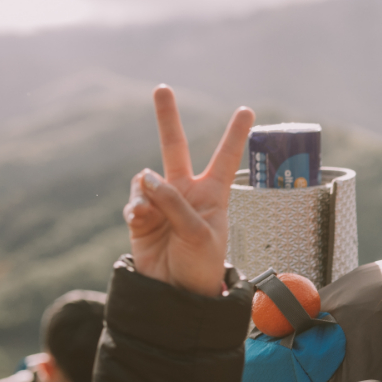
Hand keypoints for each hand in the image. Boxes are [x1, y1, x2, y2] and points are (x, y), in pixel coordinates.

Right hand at [122, 86, 253, 296]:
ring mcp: (162, 202)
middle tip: (162, 88)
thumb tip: (147, 174)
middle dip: (168, 119)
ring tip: (152, 218)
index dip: (235, 134)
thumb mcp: (199, 235)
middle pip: (176, 148)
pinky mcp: (140, 215)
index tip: (247, 110)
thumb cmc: (200, 266)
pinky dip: (136, 211)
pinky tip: (141, 224)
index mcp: (214, 195)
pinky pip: (134, 201)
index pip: (226, 158)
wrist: (176, 293)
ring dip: (148, 195)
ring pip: (147, 178)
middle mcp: (187, 192)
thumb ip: (176, 203)